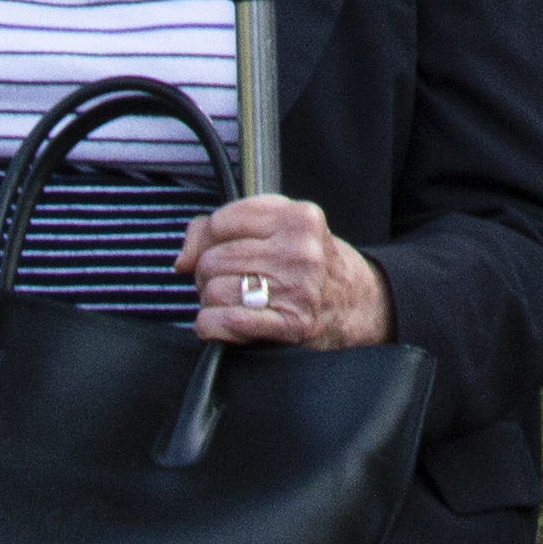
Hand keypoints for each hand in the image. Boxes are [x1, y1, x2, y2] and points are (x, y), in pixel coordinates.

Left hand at [181, 195, 388, 347]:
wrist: (361, 304)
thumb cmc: (311, 264)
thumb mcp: (280, 229)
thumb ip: (221, 229)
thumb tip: (182, 259)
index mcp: (298, 217)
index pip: (221, 221)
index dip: (211, 239)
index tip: (223, 249)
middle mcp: (299, 250)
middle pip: (213, 259)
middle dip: (209, 274)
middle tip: (229, 281)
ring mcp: (296, 289)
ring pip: (213, 291)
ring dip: (212, 302)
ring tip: (232, 301)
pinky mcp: (290, 326)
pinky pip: (225, 322)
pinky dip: (211, 326)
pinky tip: (220, 323)